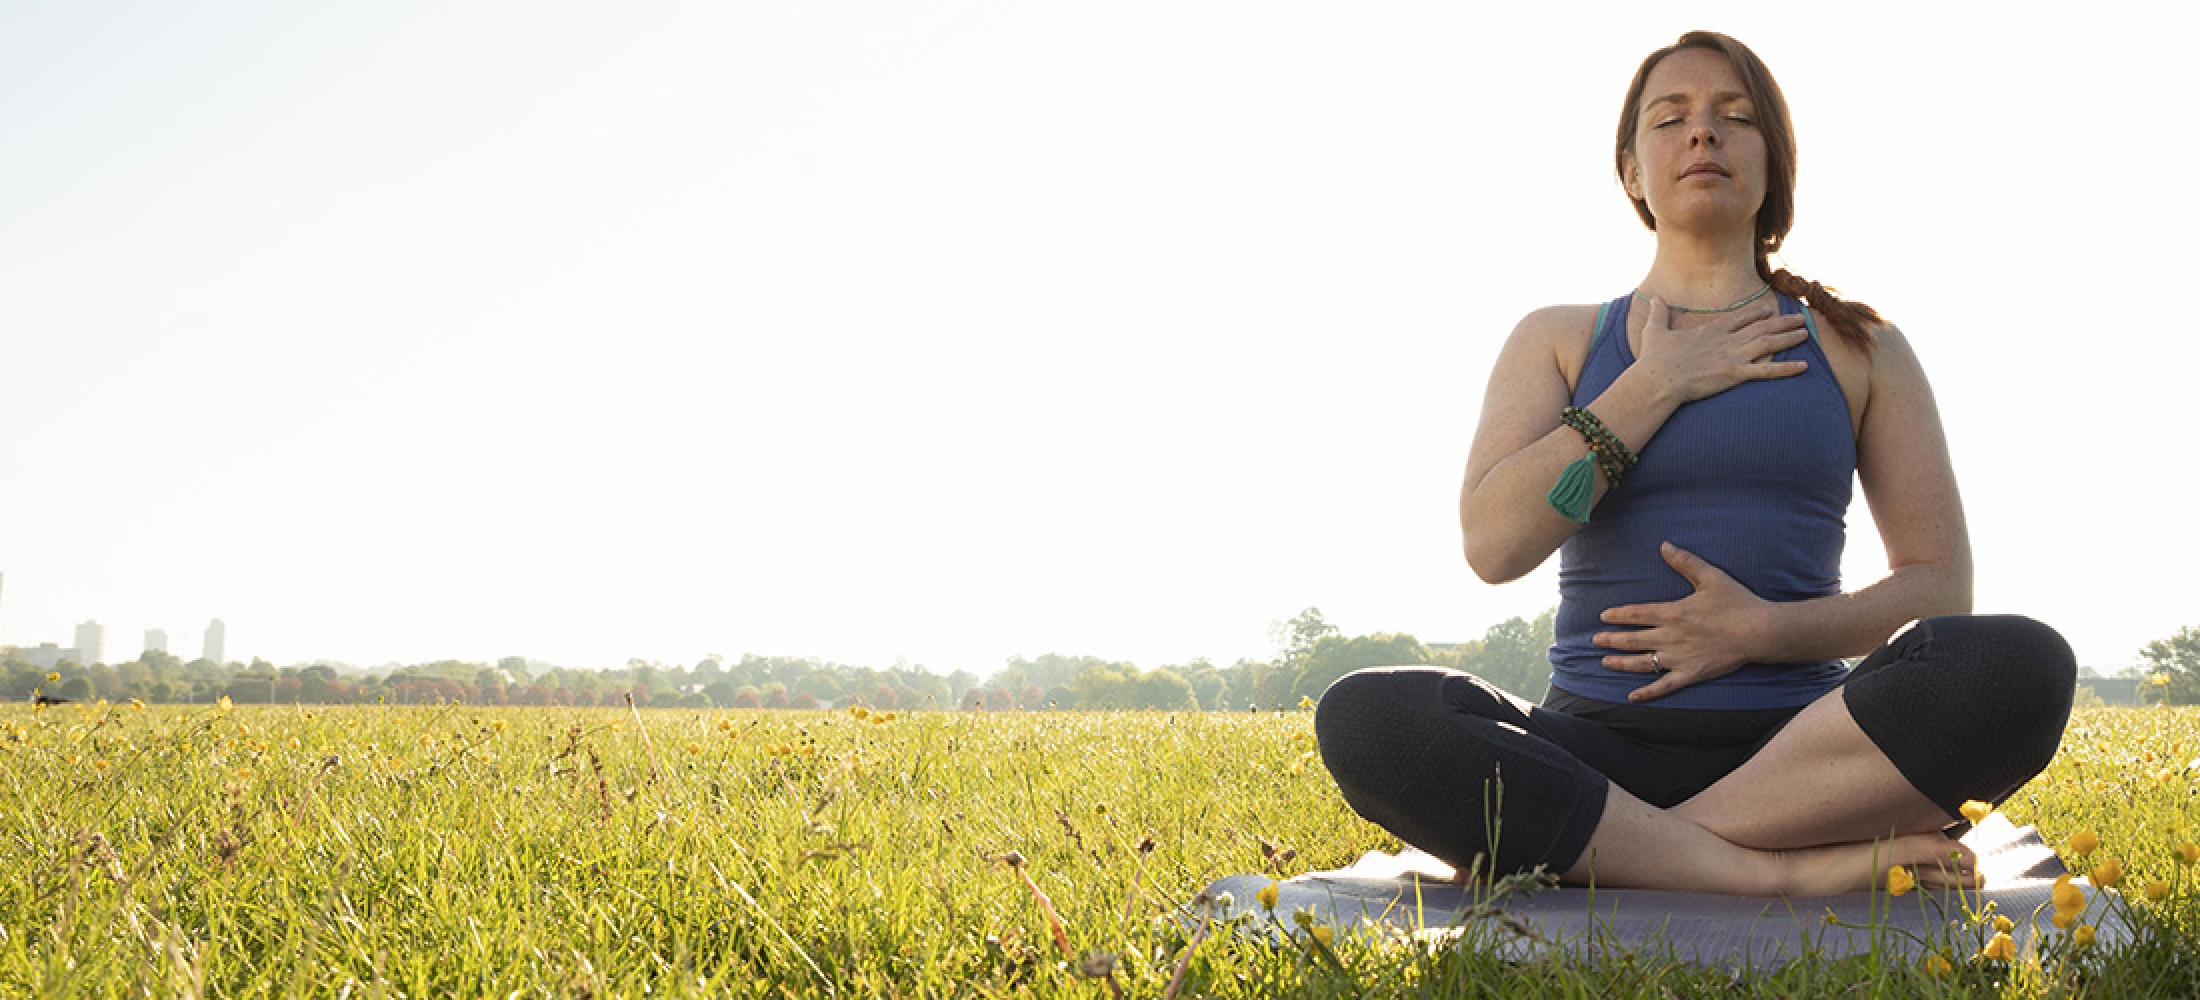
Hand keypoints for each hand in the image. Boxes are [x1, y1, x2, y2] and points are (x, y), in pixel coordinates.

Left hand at [1594, 542, 1774, 702]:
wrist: (1760, 631)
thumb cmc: (1737, 603)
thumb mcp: (1710, 576)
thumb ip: (1685, 561)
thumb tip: (1664, 545)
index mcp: (1673, 613)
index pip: (1636, 614)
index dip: (1618, 615)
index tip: (1603, 616)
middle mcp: (1671, 637)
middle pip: (1633, 640)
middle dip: (1611, 640)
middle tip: (1595, 640)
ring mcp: (1680, 658)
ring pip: (1643, 663)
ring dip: (1621, 663)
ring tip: (1605, 662)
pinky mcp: (1692, 674)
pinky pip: (1665, 686)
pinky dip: (1648, 692)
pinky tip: (1632, 696)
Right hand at [1635, 297, 1811, 403]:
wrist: (1659, 378)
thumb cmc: (1655, 358)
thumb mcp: (1655, 331)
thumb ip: (1658, 314)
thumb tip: (1654, 298)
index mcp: (1711, 330)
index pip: (1740, 318)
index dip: (1756, 313)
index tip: (1769, 310)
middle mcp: (1727, 340)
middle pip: (1761, 327)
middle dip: (1782, 322)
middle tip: (1799, 317)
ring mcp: (1733, 356)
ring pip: (1769, 343)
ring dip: (1789, 337)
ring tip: (1805, 333)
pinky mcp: (1736, 374)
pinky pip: (1767, 370)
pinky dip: (1787, 368)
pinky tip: (1803, 366)